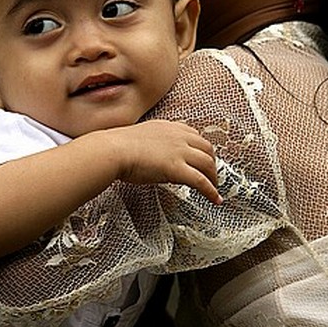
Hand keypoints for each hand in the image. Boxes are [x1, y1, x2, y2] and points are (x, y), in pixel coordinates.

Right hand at [95, 120, 221, 203]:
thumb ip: (152, 142)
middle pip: (206, 148)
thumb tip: (151, 153)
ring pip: (207, 163)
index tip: (202, 157)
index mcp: (168, 127)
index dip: (201, 148)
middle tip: (211, 174)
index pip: (194, 135)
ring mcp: (179, 152)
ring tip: (214, 188)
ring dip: (213, 177)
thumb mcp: (139, 137)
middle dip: (211, 162)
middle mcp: (178, 136)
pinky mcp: (177, 169)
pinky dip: (211, 191)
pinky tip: (215, 199)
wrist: (112, 150)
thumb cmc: (117, 147)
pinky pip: (201, 181)